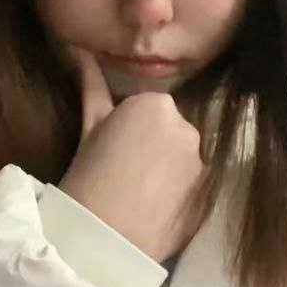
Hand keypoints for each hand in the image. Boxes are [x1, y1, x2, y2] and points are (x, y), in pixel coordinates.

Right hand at [58, 46, 208, 262]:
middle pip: (173, 133)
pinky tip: (158, 212)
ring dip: (170, 173)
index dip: (131, 132)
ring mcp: (201, 162)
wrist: (101, 235)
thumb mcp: (88, 126)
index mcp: (157, 104)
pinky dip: (181, 196)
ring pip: (186, 162)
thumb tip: (78, 50)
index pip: (150, 111)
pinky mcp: (209, 196)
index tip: (114, 153)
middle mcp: (187, 127)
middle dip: (155, 149)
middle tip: (126, 176)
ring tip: (142, 198)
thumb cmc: (86, 176)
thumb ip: (92, 86)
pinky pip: (196, 189)